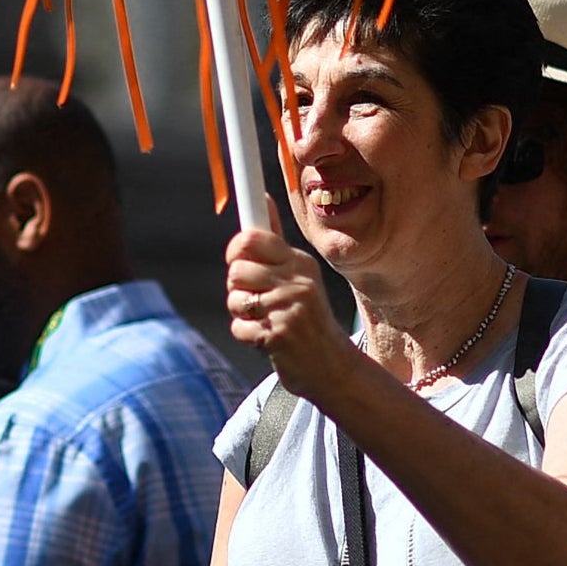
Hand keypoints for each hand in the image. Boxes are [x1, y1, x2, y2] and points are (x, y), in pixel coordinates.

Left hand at [226, 227, 353, 398]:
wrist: (331, 366)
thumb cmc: (307, 316)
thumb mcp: (300, 275)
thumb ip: (275, 243)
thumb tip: (261, 198)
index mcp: (300, 263)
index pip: (252, 239)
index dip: (237, 247)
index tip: (237, 256)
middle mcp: (297, 282)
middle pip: (236, 269)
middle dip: (238, 286)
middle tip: (254, 296)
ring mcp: (288, 309)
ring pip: (235, 299)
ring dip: (241, 312)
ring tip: (262, 317)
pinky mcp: (278, 337)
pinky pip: (239, 328)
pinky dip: (246, 335)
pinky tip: (266, 338)